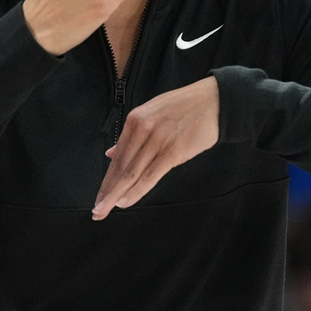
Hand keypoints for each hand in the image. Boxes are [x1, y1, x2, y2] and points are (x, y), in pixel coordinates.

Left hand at [92, 76, 219, 219]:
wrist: (214, 101)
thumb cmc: (184, 107)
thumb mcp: (152, 113)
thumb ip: (132, 134)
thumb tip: (111, 153)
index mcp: (135, 120)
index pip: (117, 156)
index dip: (107, 179)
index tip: (100, 195)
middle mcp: (142, 129)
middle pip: (120, 167)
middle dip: (107, 191)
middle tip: (96, 210)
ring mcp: (157, 140)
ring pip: (131, 173)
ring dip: (116, 194)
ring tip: (104, 210)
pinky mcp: (173, 151)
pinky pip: (150, 175)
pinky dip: (136, 191)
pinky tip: (125, 201)